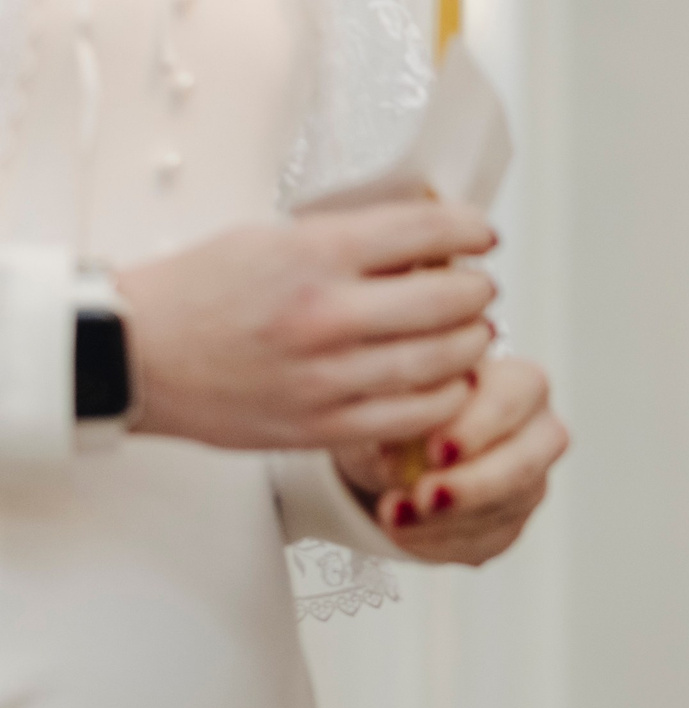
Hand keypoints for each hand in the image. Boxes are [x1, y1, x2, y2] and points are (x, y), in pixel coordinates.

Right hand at [118, 201, 497, 449]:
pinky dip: (448, 396)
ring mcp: (329, 376)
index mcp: (312, 255)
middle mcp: (327, 315)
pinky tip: (451, 382)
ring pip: (444, 362)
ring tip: (473, 333)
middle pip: (449, 300)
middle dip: (477, 291)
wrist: (135, 354)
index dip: (470, 230)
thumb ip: (347, 241)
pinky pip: (418, 414)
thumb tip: (423, 238)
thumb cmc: (200, 293)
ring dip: (472, 344)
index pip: (424, 230)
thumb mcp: (270, 239)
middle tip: (480, 289)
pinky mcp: (326, 425)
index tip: (482, 235)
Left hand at [333, 355, 567, 565]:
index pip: (512, 402)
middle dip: (473, 486)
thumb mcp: (394, 387)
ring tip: (391, 514)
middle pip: (524, 466)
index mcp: (520, 383)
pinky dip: (438, 541)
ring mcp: (531, 483)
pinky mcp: (512, 523)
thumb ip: (405, 401)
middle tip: (424, 496)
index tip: (432, 450)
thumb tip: (402, 437)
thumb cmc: (401, 400)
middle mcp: (539, 433)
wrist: (392, 442)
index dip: (475, 429)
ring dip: (446, 520)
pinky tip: (401, 530)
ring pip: (505, 510)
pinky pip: (486, 541)